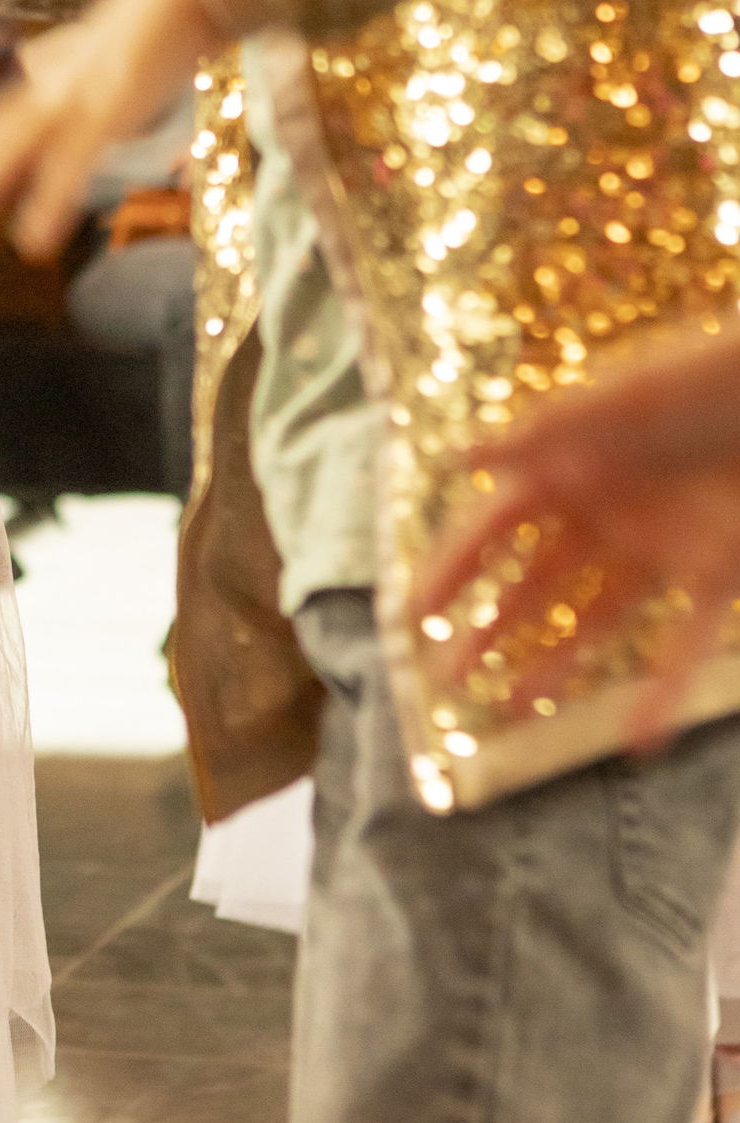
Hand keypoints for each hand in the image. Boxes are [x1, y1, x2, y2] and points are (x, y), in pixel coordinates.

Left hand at [0, 0, 221, 279]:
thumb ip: (62, 66)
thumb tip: (33, 66)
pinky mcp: (108, 107)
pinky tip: (31, 242)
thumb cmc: (152, 22)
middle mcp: (43, 92)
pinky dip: (48, 204)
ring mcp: (72, 99)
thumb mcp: (95, 53)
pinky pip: (70, 163)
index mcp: (41, 84)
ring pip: (5, 153)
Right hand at [415, 322, 739, 745]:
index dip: (452, 569)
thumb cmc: (699, 380)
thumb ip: (540, 434)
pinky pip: (683, 643)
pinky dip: (663, 694)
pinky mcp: (715, 571)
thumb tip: (460, 456)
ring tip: (511, 709)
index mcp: (572, 463)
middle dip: (488, 629)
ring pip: (595, 621)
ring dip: (554, 665)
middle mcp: (607, 510)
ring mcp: (660, 545)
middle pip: (535, 582)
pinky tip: (639, 742)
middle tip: (448, 675)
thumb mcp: (615, 401)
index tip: (413, 616)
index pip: (494, 524)